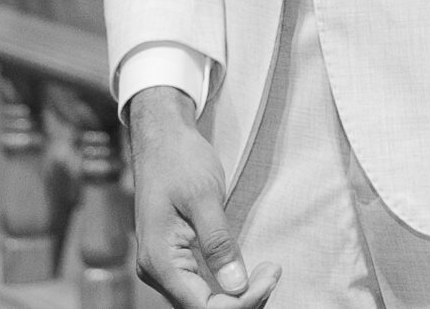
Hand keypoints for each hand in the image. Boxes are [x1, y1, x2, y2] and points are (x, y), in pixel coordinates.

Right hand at [126, 88, 279, 307]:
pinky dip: (227, 287)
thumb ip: (218, 243)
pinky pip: (201, 287)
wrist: (160, 137)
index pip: (203, 307)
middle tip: (273, 270)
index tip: (271, 273)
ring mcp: (164, 266)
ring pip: (203, 303)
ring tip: (266, 271)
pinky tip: (247, 273)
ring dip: (238, 295)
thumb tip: (236, 286)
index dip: (242, 301)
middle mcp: (157, 270)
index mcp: (160, 259)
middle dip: (244, 299)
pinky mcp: (174, 258)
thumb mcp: (204, 197)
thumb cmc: (179, 158)